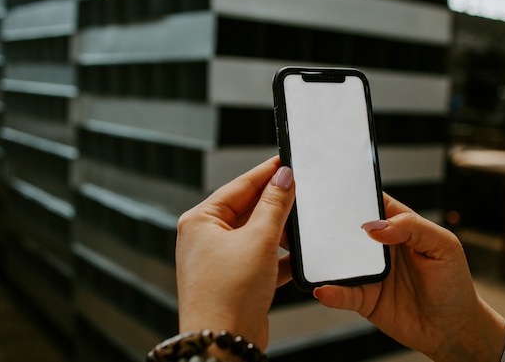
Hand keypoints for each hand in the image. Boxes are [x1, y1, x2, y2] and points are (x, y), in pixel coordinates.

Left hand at [175, 156, 293, 349]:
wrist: (223, 344)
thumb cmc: (227, 294)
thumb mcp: (258, 240)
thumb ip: (274, 205)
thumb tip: (283, 177)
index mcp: (201, 221)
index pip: (239, 186)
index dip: (266, 172)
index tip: (286, 160)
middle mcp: (206, 238)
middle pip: (248, 209)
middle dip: (275, 202)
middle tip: (302, 187)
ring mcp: (220, 260)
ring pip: (257, 234)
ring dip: (280, 231)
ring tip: (304, 220)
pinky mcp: (236, 280)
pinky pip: (261, 259)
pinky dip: (280, 257)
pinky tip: (299, 254)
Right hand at [313, 193, 504, 360]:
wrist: (454, 330)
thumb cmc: (454, 284)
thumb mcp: (444, 246)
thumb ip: (412, 227)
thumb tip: (374, 227)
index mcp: (399, 226)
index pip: (371, 203)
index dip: (354, 194)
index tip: (335, 189)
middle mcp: (379, 247)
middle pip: (347, 228)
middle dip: (330, 223)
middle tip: (313, 220)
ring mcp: (369, 273)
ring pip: (338, 260)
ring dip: (324, 257)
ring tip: (311, 254)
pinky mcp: (364, 298)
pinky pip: (342, 293)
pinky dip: (331, 291)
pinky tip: (325, 290)